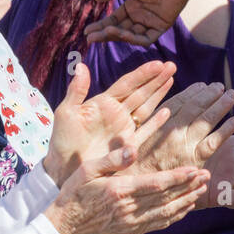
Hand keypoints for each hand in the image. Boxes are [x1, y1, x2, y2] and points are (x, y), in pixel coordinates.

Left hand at [44, 60, 175, 185]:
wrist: (63, 170)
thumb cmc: (62, 141)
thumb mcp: (66, 113)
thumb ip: (76, 90)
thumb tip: (81, 65)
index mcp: (103, 103)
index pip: (127, 84)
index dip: (143, 74)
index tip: (158, 63)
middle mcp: (116, 114)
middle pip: (140, 92)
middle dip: (156, 79)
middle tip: (171, 66)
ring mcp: (123, 129)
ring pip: (146, 107)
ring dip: (159, 94)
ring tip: (171, 79)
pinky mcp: (127, 146)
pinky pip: (145, 131)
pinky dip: (156, 122)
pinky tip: (166, 112)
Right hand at [44, 145, 208, 233]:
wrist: (65, 224)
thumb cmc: (75, 191)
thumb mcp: (87, 169)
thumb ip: (111, 158)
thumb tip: (132, 149)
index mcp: (119, 190)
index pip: (155, 184)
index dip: (177, 178)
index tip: (195, 169)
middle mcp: (128, 208)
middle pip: (166, 198)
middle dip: (189, 186)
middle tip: (207, 175)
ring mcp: (131, 221)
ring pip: (166, 212)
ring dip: (187, 201)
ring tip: (202, 188)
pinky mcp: (131, 229)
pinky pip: (159, 223)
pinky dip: (175, 215)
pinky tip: (186, 207)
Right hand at [85, 0, 197, 45]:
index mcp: (132, 6)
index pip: (114, 20)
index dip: (101, 26)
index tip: (87, 30)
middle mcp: (139, 16)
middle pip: (119, 30)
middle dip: (104, 34)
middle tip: (90, 37)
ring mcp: (150, 22)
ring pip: (130, 35)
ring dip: (118, 35)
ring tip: (106, 31)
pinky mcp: (161, 27)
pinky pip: (146, 38)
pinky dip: (134, 38)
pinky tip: (123, 34)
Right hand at [132, 82, 233, 174]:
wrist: (134, 192)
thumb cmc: (132, 166)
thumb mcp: (135, 139)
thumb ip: (151, 123)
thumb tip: (166, 109)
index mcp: (156, 123)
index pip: (179, 101)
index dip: (193, 91)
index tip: (203, 85)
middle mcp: (172, 132)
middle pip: (195, 107)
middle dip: (210, 94)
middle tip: (220, 87)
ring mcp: (184, 146)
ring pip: (207, 120)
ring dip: (221, 105)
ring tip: (232, 95)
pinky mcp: (194, 161)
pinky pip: (213, 142)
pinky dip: (225, 130)